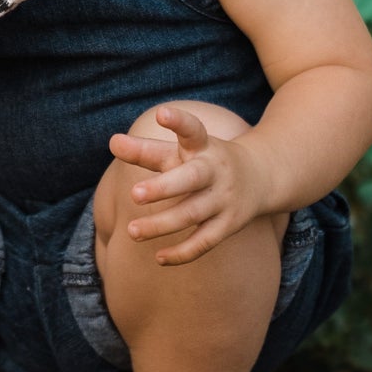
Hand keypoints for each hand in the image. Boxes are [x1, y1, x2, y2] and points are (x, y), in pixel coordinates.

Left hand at [108, 105, 265, 266]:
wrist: (260, 177)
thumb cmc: (202, 162)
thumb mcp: (178, 152)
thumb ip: (145, 150)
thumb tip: (111, 142)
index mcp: (203, 146)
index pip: (192, 130)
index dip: (179, 122)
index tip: (162, 113)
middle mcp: (215, 170)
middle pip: (191, 178)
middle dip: (164, 187)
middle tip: (134, 194)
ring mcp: (224, 198)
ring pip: (192, 213)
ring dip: (162, 224)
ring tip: (131, 231)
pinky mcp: (228, 224)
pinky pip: (204, 242)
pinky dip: (183, 253)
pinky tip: (159, 258)